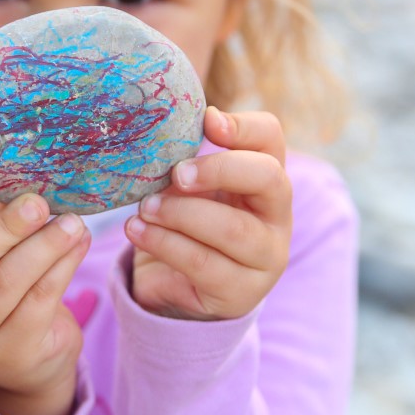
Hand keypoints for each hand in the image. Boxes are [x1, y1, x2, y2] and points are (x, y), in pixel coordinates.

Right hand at [0, 168, 90, 414]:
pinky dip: (62, 268)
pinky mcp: (12, 355)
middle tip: (37, 202)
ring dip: (43, 246)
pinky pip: (38, 303)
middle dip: (2, 228)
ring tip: (72, 221)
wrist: (24, 363)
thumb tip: (17, 162)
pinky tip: (78, 244)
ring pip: (5, 284)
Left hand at [124, 107, 292, 320]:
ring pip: (232, 228)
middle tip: (176, 173)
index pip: (271, 139)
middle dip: (218, 169)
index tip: (207, 121)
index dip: (243, 126)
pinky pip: (202, 263)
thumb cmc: (185, 227)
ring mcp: (266, 257)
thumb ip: (187, 163)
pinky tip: (137, 231)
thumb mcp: (189, 190)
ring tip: (144, 207)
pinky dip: (164, 243)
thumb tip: (164, 135)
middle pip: (268, 177)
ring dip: (180, 213)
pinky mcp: (241, 292)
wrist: (178, 291)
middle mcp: (277, 216)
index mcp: (265, 179)